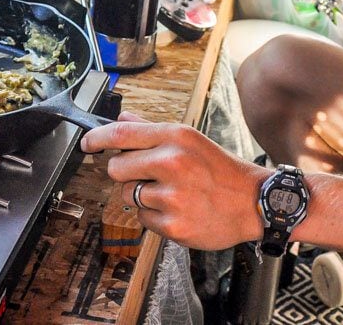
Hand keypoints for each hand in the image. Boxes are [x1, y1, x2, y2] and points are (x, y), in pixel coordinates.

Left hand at [82, 112, 270, 250]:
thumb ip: (153, 131)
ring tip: (173, 194)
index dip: (97, 138)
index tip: (87, 143)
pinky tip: (179, 210)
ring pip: (129, 195)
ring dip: (143, 196)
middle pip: (117, 168)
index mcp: (176, 137)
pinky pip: (143, 219)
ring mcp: (172, 196)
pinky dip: (155, 217)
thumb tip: (123, 117)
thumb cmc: (222, 170)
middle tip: (150, 175)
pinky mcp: (173, 225)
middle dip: (127, 172)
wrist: (255, 203)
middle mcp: (172, 163)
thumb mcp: (191, 141)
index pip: (121, 133)